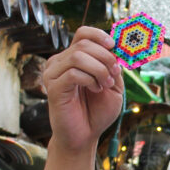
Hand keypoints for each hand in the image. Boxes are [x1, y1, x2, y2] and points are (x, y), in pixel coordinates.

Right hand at [42, 26, 124, 152]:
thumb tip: (117, 49)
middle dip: (105, 57)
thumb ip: (115, 67)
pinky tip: (96, 90)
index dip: (100, 36)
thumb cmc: (97, 113)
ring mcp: (53, 74)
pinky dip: (90, 80)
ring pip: (78, 56)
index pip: (83, 33)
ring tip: (105, 85)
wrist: (84, 137)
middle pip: (83, 43)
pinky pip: (73, 72)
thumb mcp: (114, 87)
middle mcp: (60, 62)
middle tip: (114, 75)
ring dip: (99, 69)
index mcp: (74, 58)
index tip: (114, 47)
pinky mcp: (52, 87)